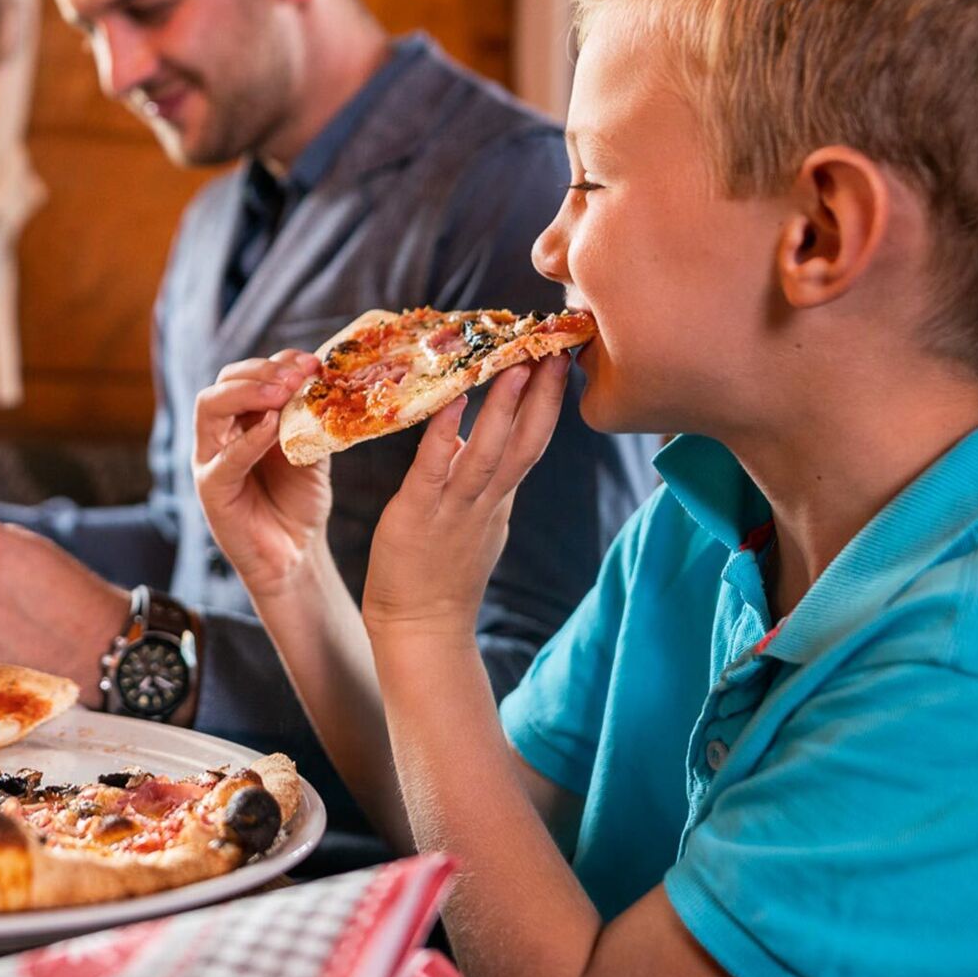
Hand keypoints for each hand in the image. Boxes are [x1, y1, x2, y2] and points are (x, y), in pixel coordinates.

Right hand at [191, 349, 332, 597]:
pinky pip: (224, 458)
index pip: (247, 375)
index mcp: (241, 419)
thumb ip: (310, 420)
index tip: (312, 362)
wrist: (294, 555)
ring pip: (210, 408)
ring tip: (284, 392)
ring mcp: (210, 459)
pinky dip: (248, 439)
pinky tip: (272, 427)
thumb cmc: (297, 502)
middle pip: (223, 383)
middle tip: (297, 376)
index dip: (278, 363)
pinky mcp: (211, 489)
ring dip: (248, 392)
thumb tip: (329, 381)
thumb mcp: (310, 451)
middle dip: (260, 372)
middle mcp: (220, 434)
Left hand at [363, 355, 571, 630]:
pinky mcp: (418, 515)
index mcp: (500, 497)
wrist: (421, 628)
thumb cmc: (440, 571)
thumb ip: (475, 477)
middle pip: (527, 442)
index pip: (533, 441)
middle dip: (543, 395)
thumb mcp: (472, 517)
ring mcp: (455, 508)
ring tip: (515, 364)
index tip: (559, 360)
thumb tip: (466, 436)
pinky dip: (445, 438)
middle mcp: (486, 499)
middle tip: (554, 348)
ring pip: (490, 453)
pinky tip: (452, 406)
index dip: (548, 402)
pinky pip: (434, 471)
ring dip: (504, 408)